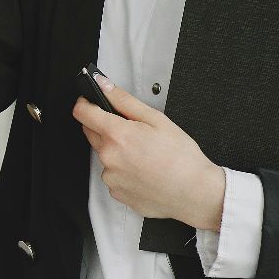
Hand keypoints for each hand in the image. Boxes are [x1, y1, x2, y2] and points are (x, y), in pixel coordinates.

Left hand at [73, 74, 225, 229]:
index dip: (86, 103)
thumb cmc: (182, 157)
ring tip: (144, 155)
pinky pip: (113, 175)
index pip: (82, 113)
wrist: (196, 193)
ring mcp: (111, 178)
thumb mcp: (156, 119)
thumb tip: (104, 85)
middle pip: (91, 133)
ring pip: (104, 156)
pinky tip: (144, 171)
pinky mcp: (116, 193)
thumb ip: (124, 100)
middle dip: (105, 127)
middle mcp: (108, 158)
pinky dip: (123, 171)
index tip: (91, 102)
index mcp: (117, 135)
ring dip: (116, 151)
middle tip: (133, 131)